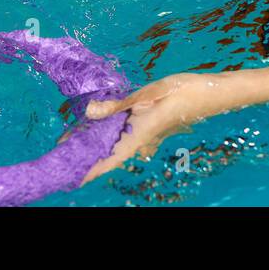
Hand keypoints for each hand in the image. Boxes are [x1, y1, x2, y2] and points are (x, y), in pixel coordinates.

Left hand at [77, 72, 216, 184]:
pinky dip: (106, 127)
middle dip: (84, 152)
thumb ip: (117, 105)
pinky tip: (96, 119)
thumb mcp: (147, 96)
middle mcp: (138, 139)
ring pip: (112, 141)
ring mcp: (143, 132)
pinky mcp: (147, 123)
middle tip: (60, 146)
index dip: (87, 171)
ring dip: (94, 140)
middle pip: (106, 152)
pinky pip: (121, 130)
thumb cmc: (181, 94)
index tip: (67, 178)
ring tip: (72, 134)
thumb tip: (89, 113)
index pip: (107, 161)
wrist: (208, 91)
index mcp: (136, 137)